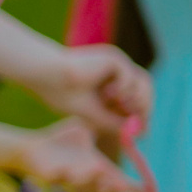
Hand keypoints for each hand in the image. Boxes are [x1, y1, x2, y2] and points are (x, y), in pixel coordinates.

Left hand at [12, 118, 135, 191]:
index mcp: (97, 167)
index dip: (134, 188)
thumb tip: (124, 118)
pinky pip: (57, 177)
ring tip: (94, 167)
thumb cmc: (60, 140)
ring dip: (88, 177)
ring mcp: (67, 179)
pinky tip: (64, 170)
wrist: (30, 147)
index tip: (148, 191)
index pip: (119, 180)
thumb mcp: (84, 128)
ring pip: (81, 183)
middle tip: (122, 186)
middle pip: (103, 189)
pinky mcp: (49, 176)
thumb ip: (101, 125)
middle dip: (112, 188)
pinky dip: (61, 173)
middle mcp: (85, 177)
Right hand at [27, 43, 150, 134]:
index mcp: (110, 84)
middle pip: (145, 88)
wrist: (46, 77)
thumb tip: (140, 133)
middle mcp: (116, 72)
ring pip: (143, 81)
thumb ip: (116, 122)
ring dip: (138, 97)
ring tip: (121, 105)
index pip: (137, 98)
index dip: (143, 113)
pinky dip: (125, 87)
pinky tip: (109, 93)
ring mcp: (116, 64)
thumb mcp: (94, 114)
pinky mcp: (114, 57)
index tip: (144, 131)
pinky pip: (131, 74)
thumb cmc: (61, 94)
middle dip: (145, 106)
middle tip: (140, 120)